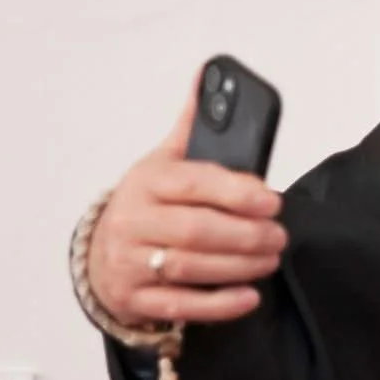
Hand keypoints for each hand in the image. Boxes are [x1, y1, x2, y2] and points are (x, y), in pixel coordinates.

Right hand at [88, 75, 287, 326]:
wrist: (100, 254)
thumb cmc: (146, 205)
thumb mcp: (163, 163)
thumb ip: (193, 127)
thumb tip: (208, 73)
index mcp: (146, 183)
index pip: (193, 183)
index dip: (236, 193)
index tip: (271, 200)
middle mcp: (133, 222)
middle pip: (195, 230)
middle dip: (245, 234)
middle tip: (279, 235)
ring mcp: (131, 263)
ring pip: (189, 267)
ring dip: (238, 267)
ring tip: (270, 259)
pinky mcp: (136, 298)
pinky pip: (180, 306)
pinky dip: (218, 304)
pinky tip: (248, 296)